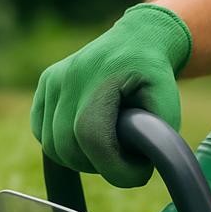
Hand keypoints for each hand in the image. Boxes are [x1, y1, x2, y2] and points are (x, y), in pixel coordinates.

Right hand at [30, 4, 191, 187]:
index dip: (115, 167)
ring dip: (81, 159)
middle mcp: (70, 77)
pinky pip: (42, 134)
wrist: (140, 39)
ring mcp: (52, 80)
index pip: (92, 137)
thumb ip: (153, 142)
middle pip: (68, 148)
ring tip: (109, 148)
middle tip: (125, 160)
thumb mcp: (168, 108)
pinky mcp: (45, 85)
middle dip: (100, 166)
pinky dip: (63, 146)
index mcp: (102, 76)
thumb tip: (133, 171)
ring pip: (53, 147)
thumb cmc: (155, 78)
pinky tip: (88, 139)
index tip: (139, 172)